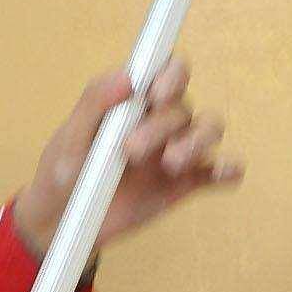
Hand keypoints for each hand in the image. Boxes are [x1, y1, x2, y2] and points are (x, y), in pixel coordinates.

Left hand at [13, 54, 241, 252]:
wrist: (64, 220)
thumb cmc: (63, 170)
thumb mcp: (69, 137)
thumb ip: (95, 102)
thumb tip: (128, 76)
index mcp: (134, 100)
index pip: (168, 71)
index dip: (172, 74)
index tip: (156, 93)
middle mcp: (160, 121)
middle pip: (183, 107)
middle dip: (161, 125)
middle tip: (131, 150)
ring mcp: (175, 151)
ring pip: (209, 130)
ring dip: (197, 141)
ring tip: (170, 163)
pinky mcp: (184, 184)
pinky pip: (218, 172)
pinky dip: (228, 169)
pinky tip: (223, 173)